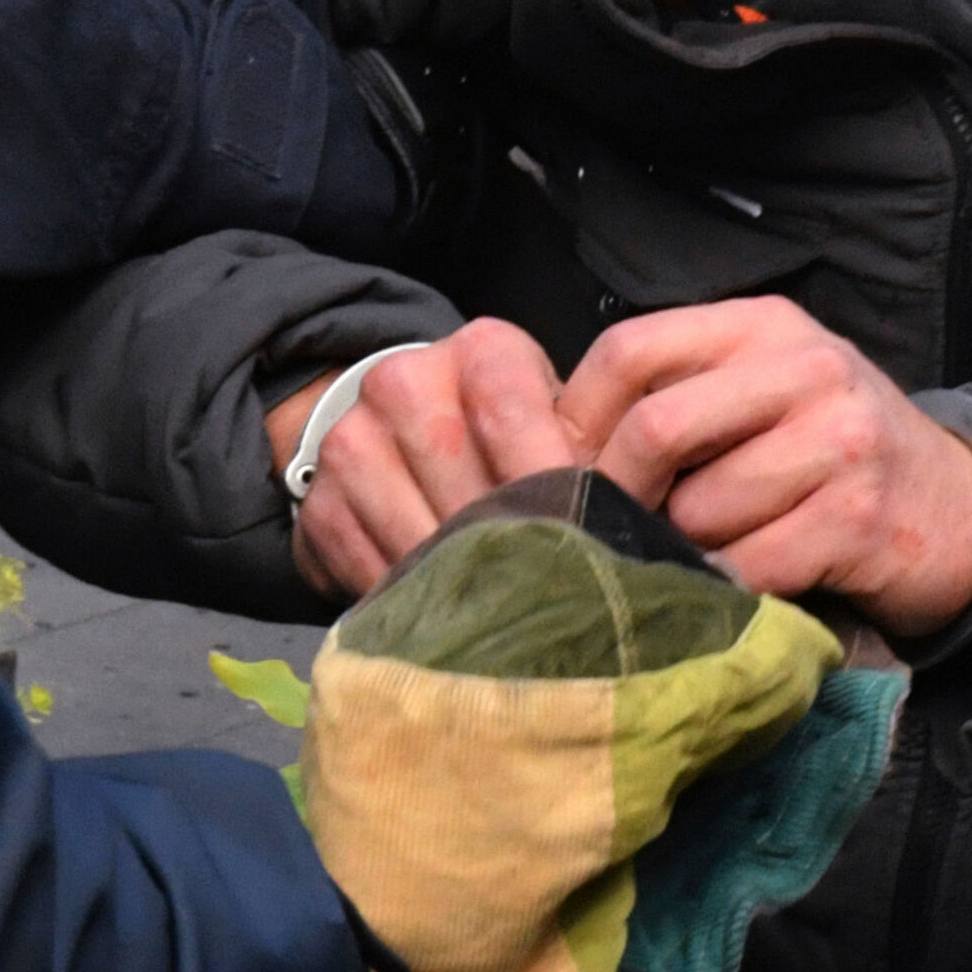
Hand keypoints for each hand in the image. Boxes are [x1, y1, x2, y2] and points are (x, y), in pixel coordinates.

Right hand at [273, 318, 575, 598]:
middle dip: (508, 535)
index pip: (508, 401)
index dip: (548, 473)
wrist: (409, 447)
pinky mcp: (319, 503)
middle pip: (457, 465)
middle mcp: (406, 378)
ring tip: (507, 617)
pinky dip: (410, 597)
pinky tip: (447, 621)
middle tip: (552, 591)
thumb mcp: (563, 431)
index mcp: (482, 350)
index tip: (585, 531)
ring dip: (460, 575)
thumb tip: (651, 529)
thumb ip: (597, 461)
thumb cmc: (518, 448)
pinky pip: (366, 561)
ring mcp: (353, 439)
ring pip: (410, 519)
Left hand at [563, 301, 971, 638]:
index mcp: (761, 325)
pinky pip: (751, 564)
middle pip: (657, 428)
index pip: (631, 350)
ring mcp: (839, 439)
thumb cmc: (828, 455)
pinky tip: (738, 586)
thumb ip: (672, 392)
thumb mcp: (757, 393)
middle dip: (616, 493)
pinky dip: (727, 588)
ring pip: (700, 507)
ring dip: (681, 549)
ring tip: (696, 555)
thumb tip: (537, 425)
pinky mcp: (860, 515)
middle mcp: (804, 367)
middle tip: (604, 532)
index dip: (576, 416)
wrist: (956, 508)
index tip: (557, 468)